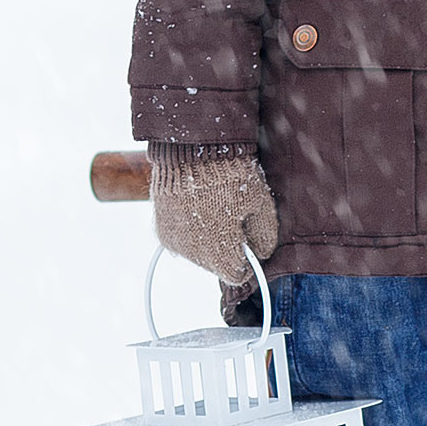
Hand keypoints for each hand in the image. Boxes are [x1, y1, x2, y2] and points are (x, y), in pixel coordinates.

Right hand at [148, 143, 278, 280]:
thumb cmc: (230, 174)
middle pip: (215, 266)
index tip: (249, 245)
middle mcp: (193, 252)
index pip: (235, 276)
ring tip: (213, 212)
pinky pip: (180, 240)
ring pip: (197, 255)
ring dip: (207, 242)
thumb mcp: (260, 203)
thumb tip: (263, 253)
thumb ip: (265, 236)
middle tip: (232, 221)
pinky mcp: (161, 228)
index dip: (246, 263)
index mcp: (219, 250)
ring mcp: (174, 241)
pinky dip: (189, 232)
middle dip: (226, 250)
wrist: (192, 148)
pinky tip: (196, 210)